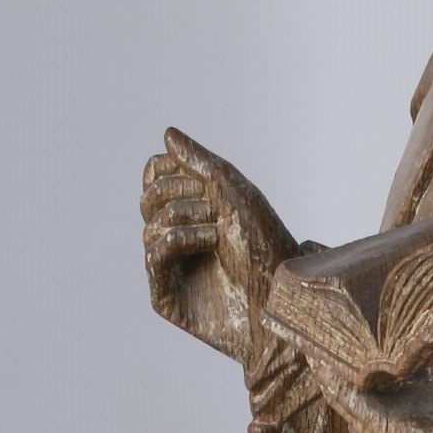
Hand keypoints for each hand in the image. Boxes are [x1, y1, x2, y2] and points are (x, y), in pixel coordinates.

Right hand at [141, 129, 309, 430]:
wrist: (281, 299)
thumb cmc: (267, 247)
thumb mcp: (236, 192)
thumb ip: (200, 161)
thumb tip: (167, 133)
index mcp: (191, 210)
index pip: (155, 175)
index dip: (173, 169)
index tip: (206, 179)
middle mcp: (177, 236)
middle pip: (151, 196)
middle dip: (185, 194)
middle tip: (218, 210)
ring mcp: (169, 267)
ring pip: (151, 223)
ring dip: (189, 217)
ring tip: (220, 232)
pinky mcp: (165, 294)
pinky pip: (153, 253)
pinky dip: (179, 240)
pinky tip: (209, 244)